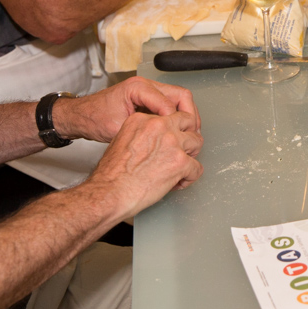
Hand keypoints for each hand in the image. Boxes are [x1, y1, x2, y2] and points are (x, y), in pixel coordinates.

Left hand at [55, 75, 201, 143]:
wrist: (81, 116)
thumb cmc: (93, 119)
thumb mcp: (118, 127)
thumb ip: (142, 128)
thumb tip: (165, 135)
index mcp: (138, 88)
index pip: (168, 102)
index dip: (176, 122)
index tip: (178, 137)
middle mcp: (146, 85)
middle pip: (180, 95)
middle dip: (189, 115)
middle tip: (193, 133)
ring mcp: (148, 90)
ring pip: (179, 98)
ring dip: (186, 115)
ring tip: (189, 133)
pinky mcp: (149, 97)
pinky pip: (171, 103)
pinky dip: (178, 115)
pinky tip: (178, 130)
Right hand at [85, 110, 204, 218]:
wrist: (110, 192)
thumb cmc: (112, 173)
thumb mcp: (121, 140)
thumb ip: (141, 133)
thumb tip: (154, 140)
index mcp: (143, 119)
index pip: (169, 116)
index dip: (172, 130)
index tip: (169, 142)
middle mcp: (160, 126)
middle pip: (188, 122)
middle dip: (188, 136)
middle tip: (182, 150)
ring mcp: (172, 143)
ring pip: (197, 142)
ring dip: (191, 156)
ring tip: (181, 167)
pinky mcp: (180, 162)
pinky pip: (197, 168)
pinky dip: (190, 177)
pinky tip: (178, 182)